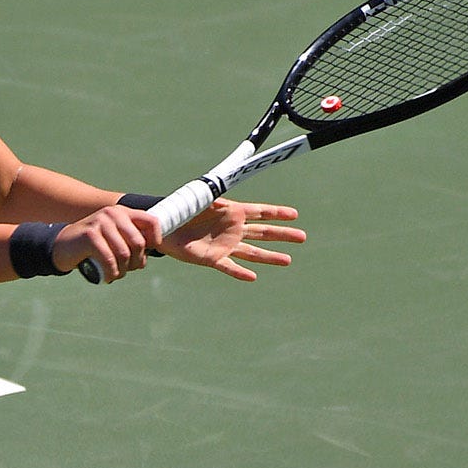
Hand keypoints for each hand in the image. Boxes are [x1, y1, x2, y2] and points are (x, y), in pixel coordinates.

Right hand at [54, 204, 164, 281]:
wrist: (63, 246)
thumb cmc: (93, 246)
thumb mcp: (114, 238)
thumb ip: (130, 242)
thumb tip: (146, 258)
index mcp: (123, 212)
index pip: (152, 223)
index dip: (155, 242)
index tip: (144, 256)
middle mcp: (113, 214)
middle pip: (139, 243)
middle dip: (136, 262)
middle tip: (127, 270)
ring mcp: (101, 222)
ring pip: (124, 253)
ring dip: (122, 270)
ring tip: (115, 275)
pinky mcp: (90, 235)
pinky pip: (109, 259)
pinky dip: (111, 273)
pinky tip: (107, 277)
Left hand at [159, 200, 304, 281]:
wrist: (165, 228)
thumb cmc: (183, 209)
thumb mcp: (199, 198)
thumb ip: (212, 195)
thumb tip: (222, 190)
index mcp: (232, 211)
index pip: (260, 212)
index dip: (277, 213)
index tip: (295, 214)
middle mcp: (233, 229)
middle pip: (263, 232)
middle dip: (283, 235)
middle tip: (302, 237)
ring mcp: (225, 245)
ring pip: (252, 252)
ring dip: (269, 256)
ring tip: (287, 260)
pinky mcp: (213, 259)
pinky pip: (229, 266)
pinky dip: (240, 272)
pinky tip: (252, 277)